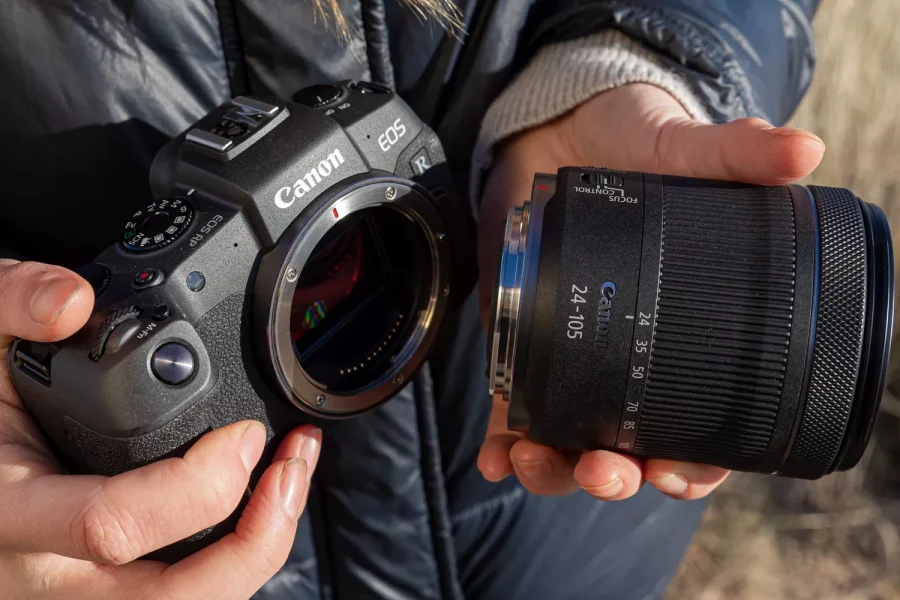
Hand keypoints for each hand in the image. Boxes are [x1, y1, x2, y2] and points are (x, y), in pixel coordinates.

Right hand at [0, 259, 321, 598]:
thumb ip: (11, 302)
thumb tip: (72, 302)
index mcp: (8, 512)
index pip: (111, 526)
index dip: (196, 488)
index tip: (244, 433)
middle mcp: (45, 572)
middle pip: (172, 598)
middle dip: (257, 540)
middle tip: (291, 469)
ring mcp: (79, 589)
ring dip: (260, 548)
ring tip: (292, 477)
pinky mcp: (109, 584)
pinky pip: (187, 587)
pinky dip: (241, 549)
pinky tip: (264, 495)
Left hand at [477, 84, 824, 500]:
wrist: (559, 131)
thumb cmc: (633, 146)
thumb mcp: (682, 148)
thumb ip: (734, 153)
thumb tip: (803, 152)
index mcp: (681, 335)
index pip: (699, 424)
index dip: (693, 463)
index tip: (674, 471)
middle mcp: (626, 358)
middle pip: (626, 444)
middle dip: (613, 473)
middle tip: (606, 470)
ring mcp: (569, 356)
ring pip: (566, 438)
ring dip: (552, 467)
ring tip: (536, 463)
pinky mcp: (521, 342)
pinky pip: (514, 406)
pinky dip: (503, 442)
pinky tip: (496, 457)